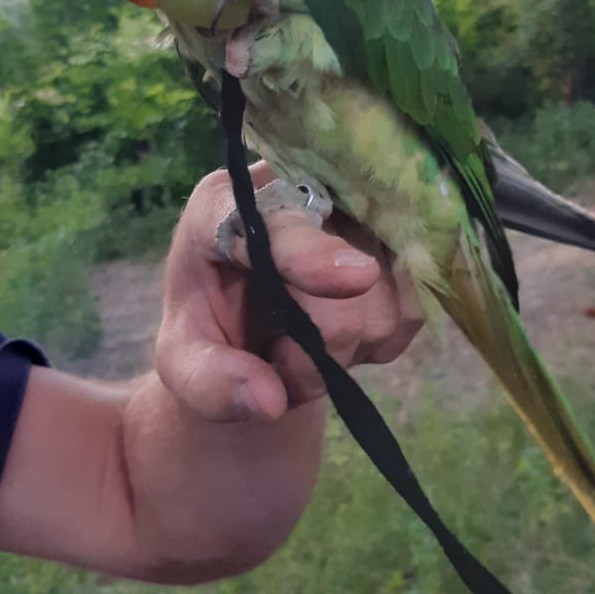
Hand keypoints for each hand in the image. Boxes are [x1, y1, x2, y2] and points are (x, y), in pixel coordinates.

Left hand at [154, 166, 423, 422]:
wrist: (248, 328)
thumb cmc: (210, 333)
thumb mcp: (184, 363)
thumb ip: (210, 382)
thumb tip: (269, 401)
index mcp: (222, 205)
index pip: (272, 219)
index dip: (313, 250)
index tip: (357, 279)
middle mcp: (295, 191)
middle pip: (344, 264)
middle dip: (317, 340)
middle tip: (279, 361)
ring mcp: (355, 211)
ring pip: (383, 294)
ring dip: (343, 350)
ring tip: (300, 346)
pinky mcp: (396, 244)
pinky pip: (410, 310)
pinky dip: (374, 344)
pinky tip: (339, 338)